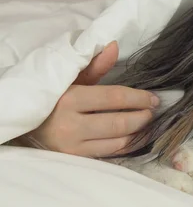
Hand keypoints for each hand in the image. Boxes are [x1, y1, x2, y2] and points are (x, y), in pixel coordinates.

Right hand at [23, 41, 158, 157]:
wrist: (25, 125)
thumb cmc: (52, 99)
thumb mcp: (70, 79)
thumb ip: (95, 65)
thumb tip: (114, 46)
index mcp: (70, 99)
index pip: (114, 98)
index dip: (138, 98)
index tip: (153, 98)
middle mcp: (71, 125)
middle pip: (119, 123)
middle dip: (142, 116)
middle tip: (154, 110)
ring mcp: (73, 146)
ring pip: (118, 142)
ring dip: (139, 132)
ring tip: (149, 122)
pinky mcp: (76, 160)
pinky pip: (110, 154)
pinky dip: (128, 145)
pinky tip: (137, 136)